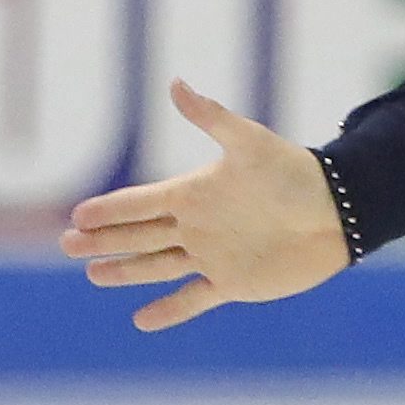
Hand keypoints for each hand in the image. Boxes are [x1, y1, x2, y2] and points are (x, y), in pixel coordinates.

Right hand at [59, 81, 353, 331]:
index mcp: (193, 192)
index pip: (140, 203)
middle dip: (102, 241)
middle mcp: (196, 225)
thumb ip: (210, 117)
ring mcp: (212, 256)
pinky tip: (141, 320)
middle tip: (67, 244)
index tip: (78, 215)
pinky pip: (193, 299)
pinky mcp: (233, 283)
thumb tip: (174, 83)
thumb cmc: (294, 172)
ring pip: (157, 267)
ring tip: (93, 274)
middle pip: (138, 236)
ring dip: (126, 272)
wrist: (337, 212)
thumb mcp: (249, 142)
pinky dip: (169, 310)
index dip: (109, 210)